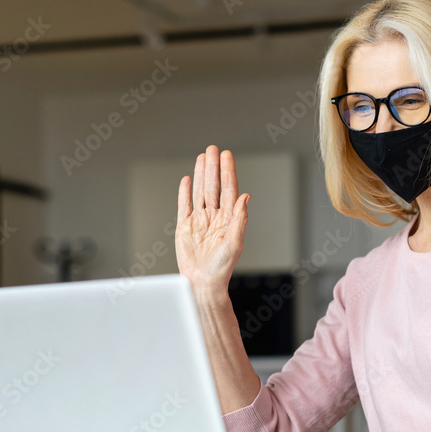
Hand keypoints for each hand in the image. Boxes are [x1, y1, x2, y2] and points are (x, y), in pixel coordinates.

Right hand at [175, 145, 249, 290]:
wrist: (202, 283)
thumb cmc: (221, 268)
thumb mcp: (235, 243)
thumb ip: (239, 219)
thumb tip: (246, 197)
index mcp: (228, 219)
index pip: (228, 190)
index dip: (227, 172)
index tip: (227, 156)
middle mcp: (214, 217)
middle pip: (213, 186)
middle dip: (213, 167)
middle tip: (213, 149)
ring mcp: (199, 220)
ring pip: (200, 191)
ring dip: (200, 174)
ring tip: (202, 157)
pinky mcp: (185, 226)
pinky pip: (184, 205)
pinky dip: (184, 192)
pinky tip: (186, 179)